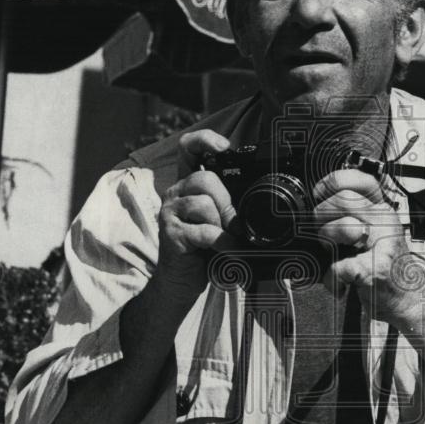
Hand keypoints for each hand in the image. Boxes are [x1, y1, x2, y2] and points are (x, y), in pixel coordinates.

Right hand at [156, 129, 237, 303]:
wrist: (181, 283)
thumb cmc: (203, 250)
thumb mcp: (218, 221)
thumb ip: (227, 203)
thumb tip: (255, 195)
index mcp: (187, 186)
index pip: (188, 148)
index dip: (205, 140)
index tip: (224, 146)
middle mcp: (174, 194)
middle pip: (205, 178)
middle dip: (227, 203)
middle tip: (235, 226)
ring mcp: (170, 213)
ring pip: (204, 203)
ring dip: (224, 225)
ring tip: (227, 240)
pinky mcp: (171, 235)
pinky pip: (205, 231)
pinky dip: (223, 243)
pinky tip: (227, 251)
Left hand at [312, 169, 424, 323]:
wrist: (408, 297)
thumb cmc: (383, 266)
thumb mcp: (371, 232)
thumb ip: (352, 216)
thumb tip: (317, 206)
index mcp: (381, 210)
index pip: (361, 179)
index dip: (333, 182)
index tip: (320, 194)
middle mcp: (385, 221)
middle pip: (343, 199)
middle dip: (322, 215)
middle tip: (322, 232)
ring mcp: (382, 243)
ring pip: (343, 227)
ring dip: (327, 243)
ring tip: (333, 255)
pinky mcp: (375, 269)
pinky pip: (339, 267)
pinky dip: (331, 279)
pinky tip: (339, 283)